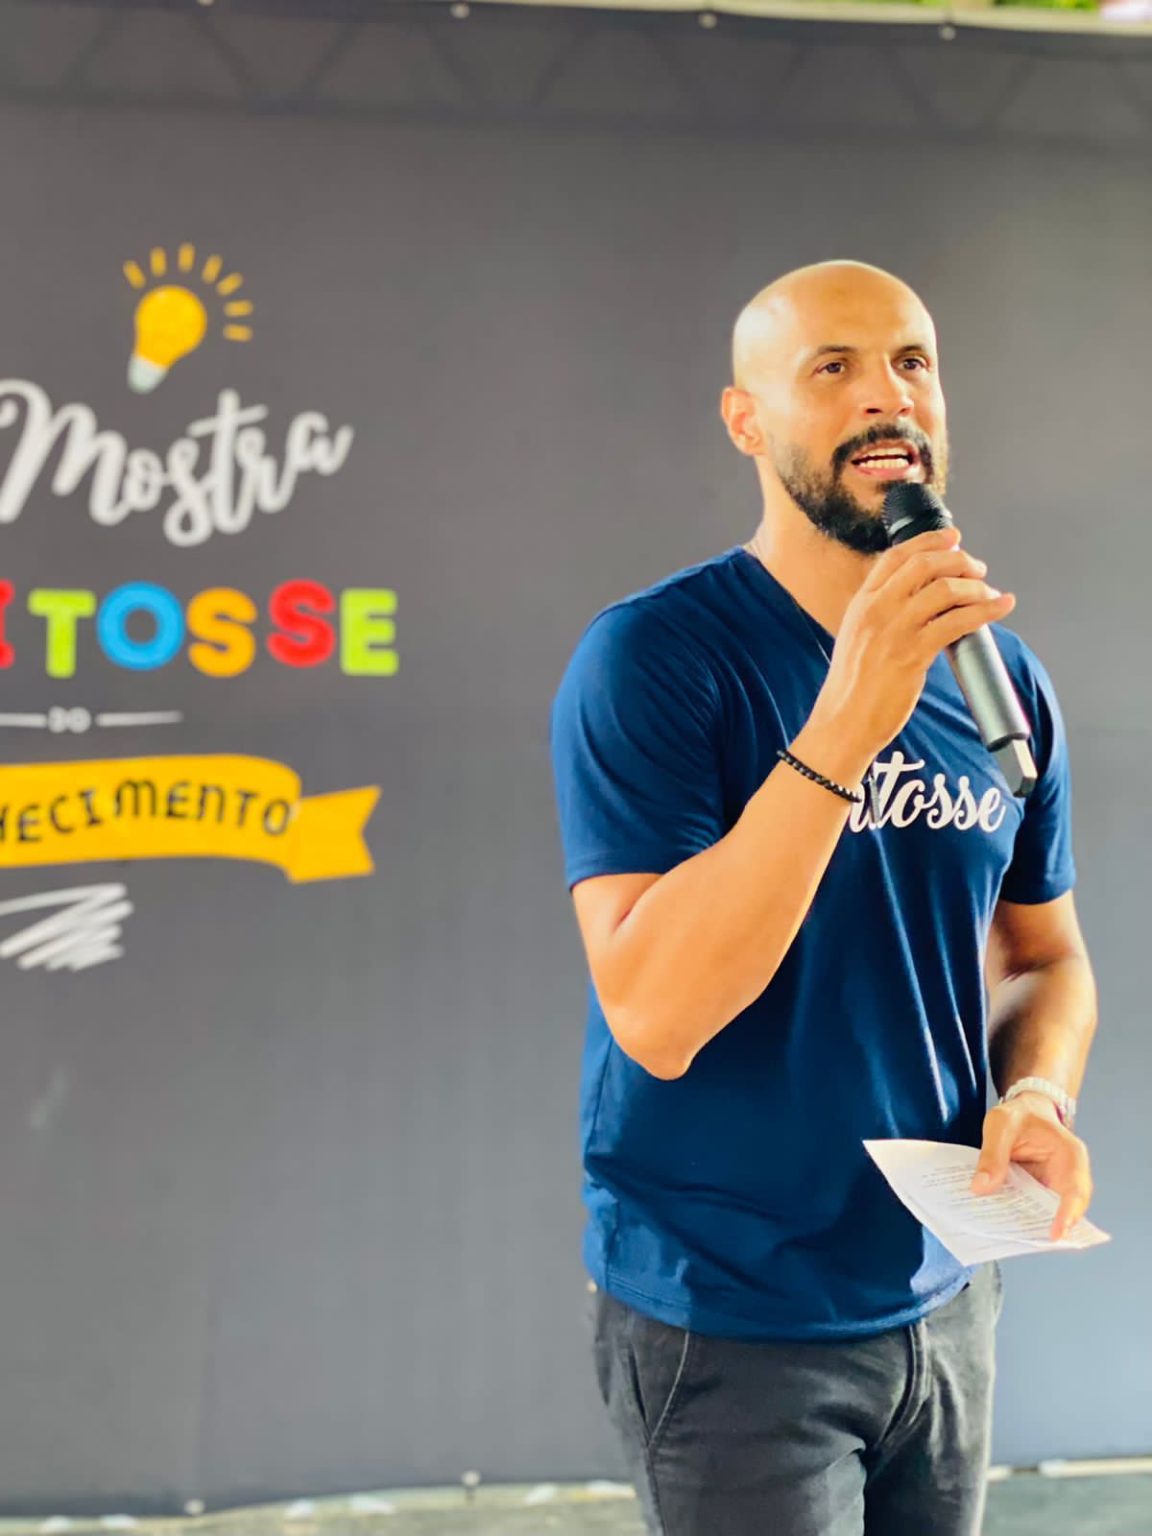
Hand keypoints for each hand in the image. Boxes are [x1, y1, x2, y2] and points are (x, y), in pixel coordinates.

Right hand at [812, 526, 1015, 761]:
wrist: (843, 722)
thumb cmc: (852, 687)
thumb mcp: (857, 637)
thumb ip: (881, 614)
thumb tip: (919, 600)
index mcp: (862, 603)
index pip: (897, 556)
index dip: (929, 541)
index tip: (953, 538)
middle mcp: (876, 610)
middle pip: (924, 564)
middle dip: (958, 559)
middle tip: (978, 568)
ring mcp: (894, 631)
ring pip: (944, 589)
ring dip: (975, 585)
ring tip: (990, 592)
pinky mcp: (912, 655)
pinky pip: (957, 622)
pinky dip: (986, 610)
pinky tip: (1000, 607)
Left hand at [971, 1093, 1093, 1240]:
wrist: (1024, 1111)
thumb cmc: (1019, 1114)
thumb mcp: (1001, 1124)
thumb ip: (993, 1154)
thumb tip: (981, 1187)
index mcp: (1070, 1155)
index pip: (1075, 1190)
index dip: (1068, 1214)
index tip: (1054, 1234)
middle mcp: (1068, 1176)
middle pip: (1065, 1211)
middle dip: (1044, 1228)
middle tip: (1021, 1241)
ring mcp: (1053, 1187)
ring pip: (1046, 1215)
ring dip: (1028, 1226)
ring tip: (1004, 1236)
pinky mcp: (1038, 1193)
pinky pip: (1030, 1210)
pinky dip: (1017, 1218)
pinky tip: (997, 1223)